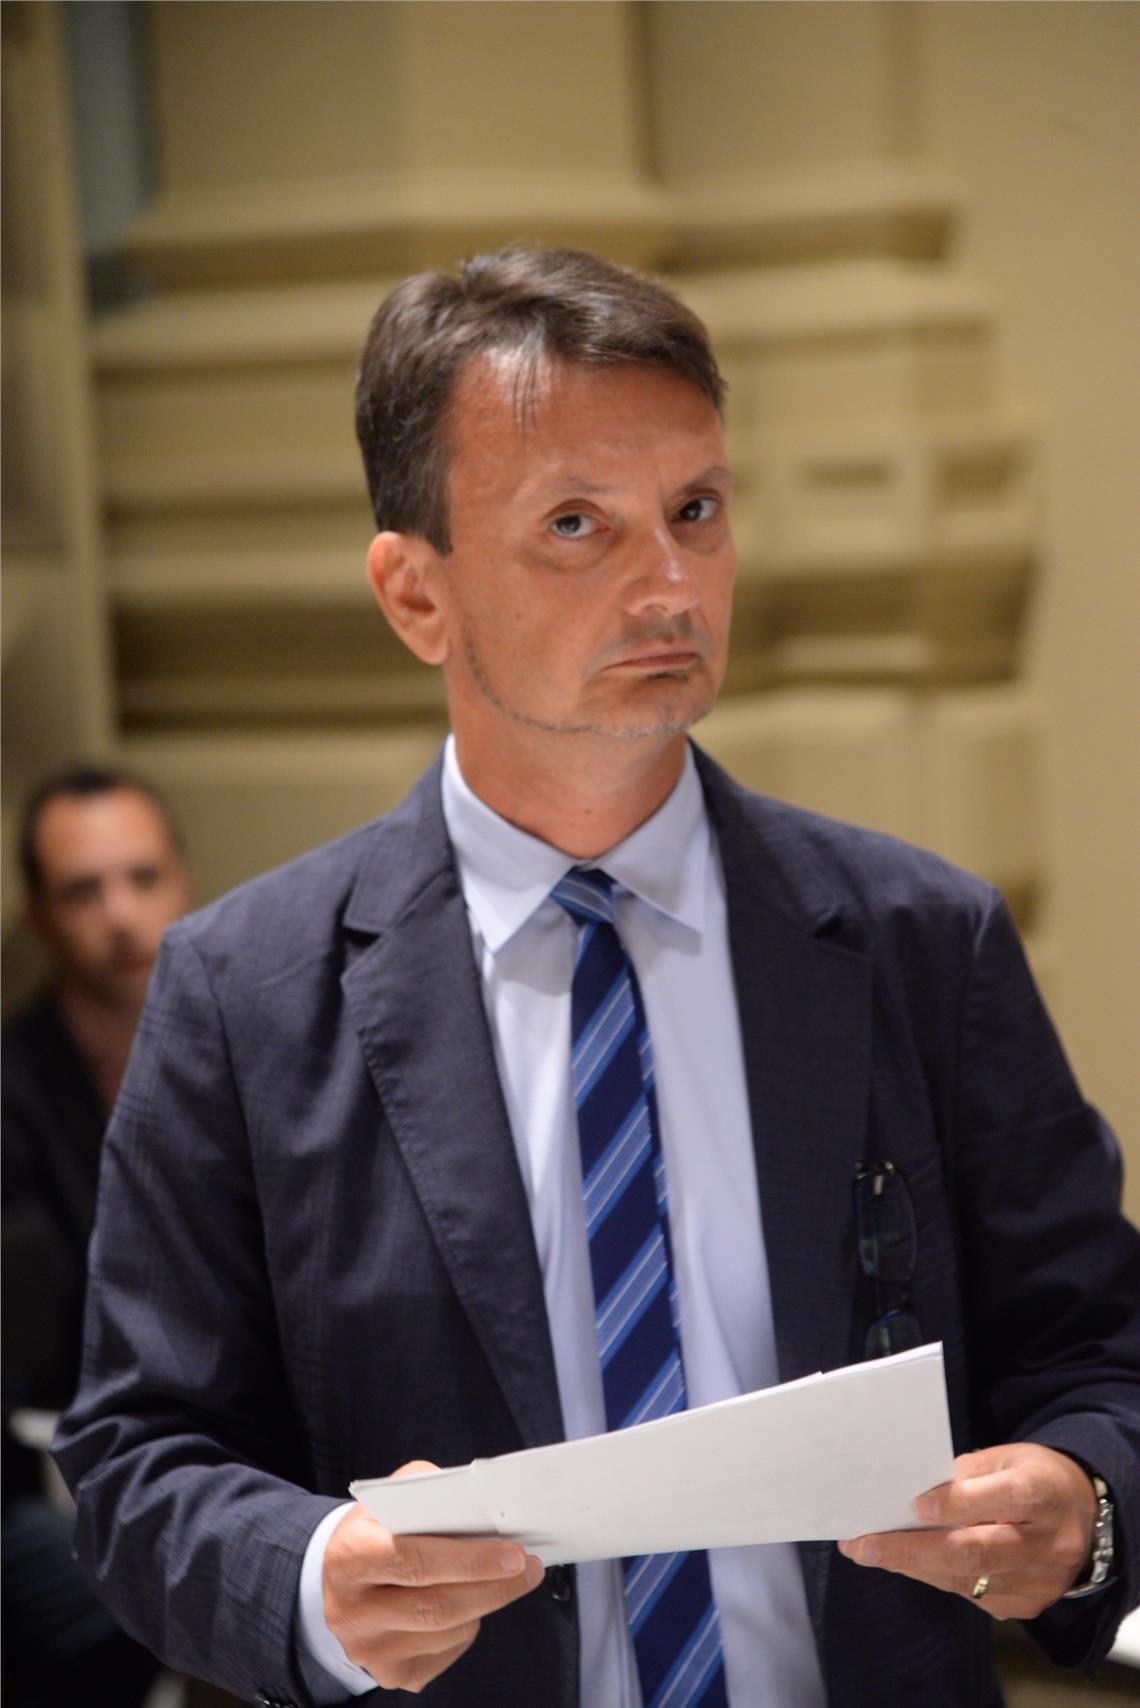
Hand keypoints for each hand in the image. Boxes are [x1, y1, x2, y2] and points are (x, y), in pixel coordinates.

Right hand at [323, 1462, 544, 1692]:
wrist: (341, 1574)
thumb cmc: (379, 1527)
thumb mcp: (393, 1498)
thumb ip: (433, 1494)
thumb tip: (487, 1511)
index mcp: (350, 1555)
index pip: (415, 1561)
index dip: (470, 1561)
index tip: (514, 1554)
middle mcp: (351, 1610)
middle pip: (436, 1607)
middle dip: (494, 1587)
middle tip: (530, 1568)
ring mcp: (367, 1648)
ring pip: (446, 1633)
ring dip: (485, 1605)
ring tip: (506, 1580)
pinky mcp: (388, 1673)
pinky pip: (443, 1655)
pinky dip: (466, 1629)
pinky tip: (470, 1604)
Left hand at [838, 1442, 1096, 1619]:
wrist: (1080, 1514)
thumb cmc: (1031, 1477)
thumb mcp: (1004, 1458)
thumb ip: (963, 1475)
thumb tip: (908, 1493)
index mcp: (1043, 1494)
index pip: (1002, 1500)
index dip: (957, 1503)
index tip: (914, 1504)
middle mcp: (1047, 1543)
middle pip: (976, 1552)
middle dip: (913, 1549)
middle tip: (864, 1544)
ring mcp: (1039, 1581)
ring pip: (967, 1579)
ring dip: (912, 1566)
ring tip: (868, 1552)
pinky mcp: (1027, 1605)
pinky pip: (971, 1595)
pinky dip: (933, 1575)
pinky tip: (903, 1562)